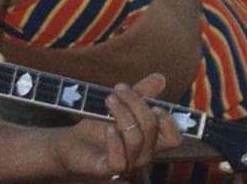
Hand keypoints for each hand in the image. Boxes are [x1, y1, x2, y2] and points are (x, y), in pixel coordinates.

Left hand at [51, 73, 183, 178]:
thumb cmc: (98, 125)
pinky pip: (120, 161)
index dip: (168, 119)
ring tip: (108, 99)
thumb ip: (142, 93)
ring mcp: (127, 164)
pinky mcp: (108, 169)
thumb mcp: (121, 105)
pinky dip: (115, 141)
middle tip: (118, 89)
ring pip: (136, 138)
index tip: (152, 102)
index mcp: (151, 141)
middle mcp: (143, 155)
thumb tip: (161, 78)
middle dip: (136, 102)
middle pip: (152, 128)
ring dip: (122, 113)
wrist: (72, 142)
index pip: (174, 138)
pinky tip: (108, 127)